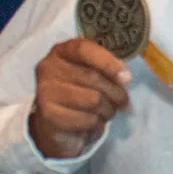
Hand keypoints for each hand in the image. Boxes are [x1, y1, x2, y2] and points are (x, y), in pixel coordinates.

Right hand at [30, 37, 130, 158]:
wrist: (55, 122)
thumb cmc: (79, 91)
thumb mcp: (91, 72)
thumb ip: (106, 69)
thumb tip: (124, 77)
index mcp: (61, 51)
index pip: (84, 49)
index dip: (108, 62)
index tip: (127, 77)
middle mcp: (48, 68)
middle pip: (93, 77)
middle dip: (116, 93)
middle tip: (123, 102)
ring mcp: (45, 92)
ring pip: (93, 100)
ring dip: (108, 110)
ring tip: (106, 112)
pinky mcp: (49, 115)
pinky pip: (87, 119)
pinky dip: (97, 124)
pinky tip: (93, 123)